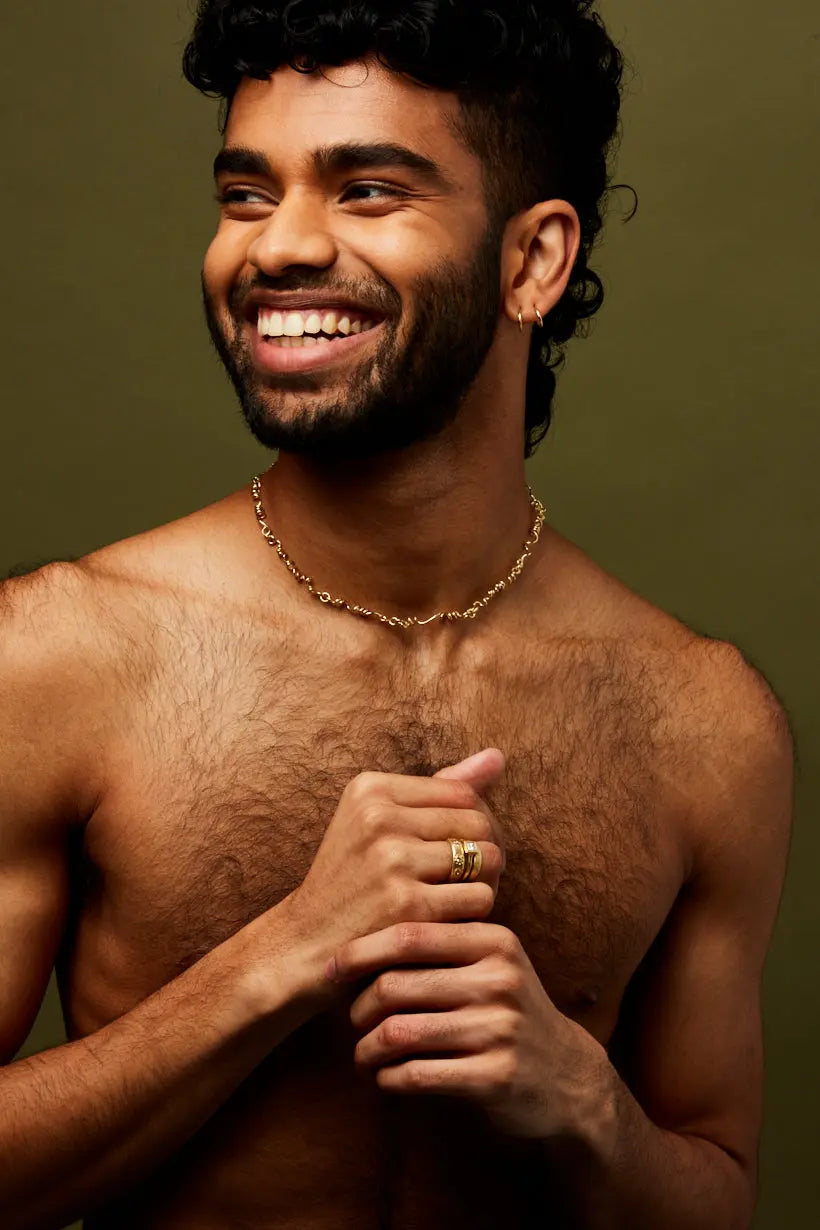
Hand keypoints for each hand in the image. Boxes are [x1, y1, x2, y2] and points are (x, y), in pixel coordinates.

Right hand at [281, 750, 506, 1006]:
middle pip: (479, 823)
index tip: (459, 851)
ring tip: (457, 898)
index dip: (474, 824)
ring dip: (483, 884)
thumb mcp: (378, 822)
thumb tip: (497, 756)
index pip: (462, 792)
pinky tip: (449, 921)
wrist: (304, 944)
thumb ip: (440, 790)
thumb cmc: (352, 880)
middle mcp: (378, 817)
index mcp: (370, 788)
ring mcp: (391, 860)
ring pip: (486, 859)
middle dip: (484, 852)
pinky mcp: (406, 904)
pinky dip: (473, 914)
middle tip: (466, 880)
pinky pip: (479, 897)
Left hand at [331, 920, 605, 1139]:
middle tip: (353, 1021)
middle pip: (395, 986)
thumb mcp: (491, 963)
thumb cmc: (506, 1010)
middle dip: (359, 1008)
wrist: (567, 1075)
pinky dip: (389, 1078)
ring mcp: (500, 1029)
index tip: (331, 968)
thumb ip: (441, 944)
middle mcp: (499, 979)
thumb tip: (356, 938)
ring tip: (363, 1054)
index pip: (409, 935)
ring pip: (398, 1033)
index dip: (360, 951)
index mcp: (493, 940)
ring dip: (367, 1049)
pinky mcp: (496, 1077)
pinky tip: (387, 1078)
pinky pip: (417, 1075)